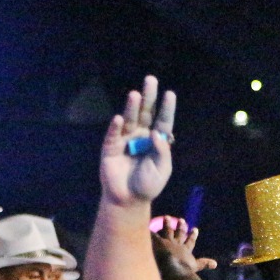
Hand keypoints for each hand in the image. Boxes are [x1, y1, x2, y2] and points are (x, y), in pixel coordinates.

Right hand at [100, 76, 176, 206]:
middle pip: (146, 113)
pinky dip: (116, 127)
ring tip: (135, 94)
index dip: (166, 108)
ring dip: (132, 107)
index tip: (169, 94)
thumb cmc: (148, 184)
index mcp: (156, 140)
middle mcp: (141, 135)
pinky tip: (119, 119)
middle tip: (151, 80)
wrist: (128, 199)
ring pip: (130, 120)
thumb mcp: (162, 169)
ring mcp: (125, 139)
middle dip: (148, 97)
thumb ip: (162, 151)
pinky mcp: (110, 147)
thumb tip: (157, 133)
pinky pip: (113, 135)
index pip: (162, 121)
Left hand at [153, 218, 216, 279]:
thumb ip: (204, 263)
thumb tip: (215, 264)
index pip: (190, 241)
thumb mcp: (196, 267)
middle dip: (181, 227)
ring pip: (167, 231)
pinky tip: (147, 225)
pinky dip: (149, 230)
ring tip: (167, 217)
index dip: (192, 236)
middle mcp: (177, 244)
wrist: (174, 270)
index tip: (195, 229)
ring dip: (167, 224)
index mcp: (186, 250)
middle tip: (181, 220)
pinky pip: (152, 234)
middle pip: (179, 233)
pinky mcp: (158, 242)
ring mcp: (167, 242)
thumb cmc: (186, 271)